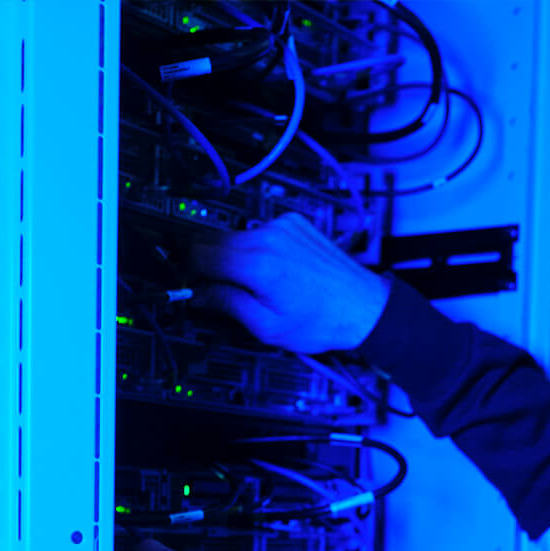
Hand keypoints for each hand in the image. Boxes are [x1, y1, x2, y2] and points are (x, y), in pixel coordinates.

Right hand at [189, 212, 393, 354]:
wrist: (363, 306)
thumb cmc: (324, 320)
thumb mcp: (267, 327)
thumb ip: (227, 305)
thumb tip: (198, 295)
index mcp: (258, 264)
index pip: (198, 252)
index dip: (186, 269)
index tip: (186, 282)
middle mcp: (269, 237)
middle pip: (212, 238)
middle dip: (206, 262)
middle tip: (212, 287)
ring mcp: (283, 226)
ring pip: (235, 235)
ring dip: (232, 256)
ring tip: (251, 284)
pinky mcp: (294, 223)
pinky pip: (258, 232)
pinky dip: (255, 249)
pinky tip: (271, 271)